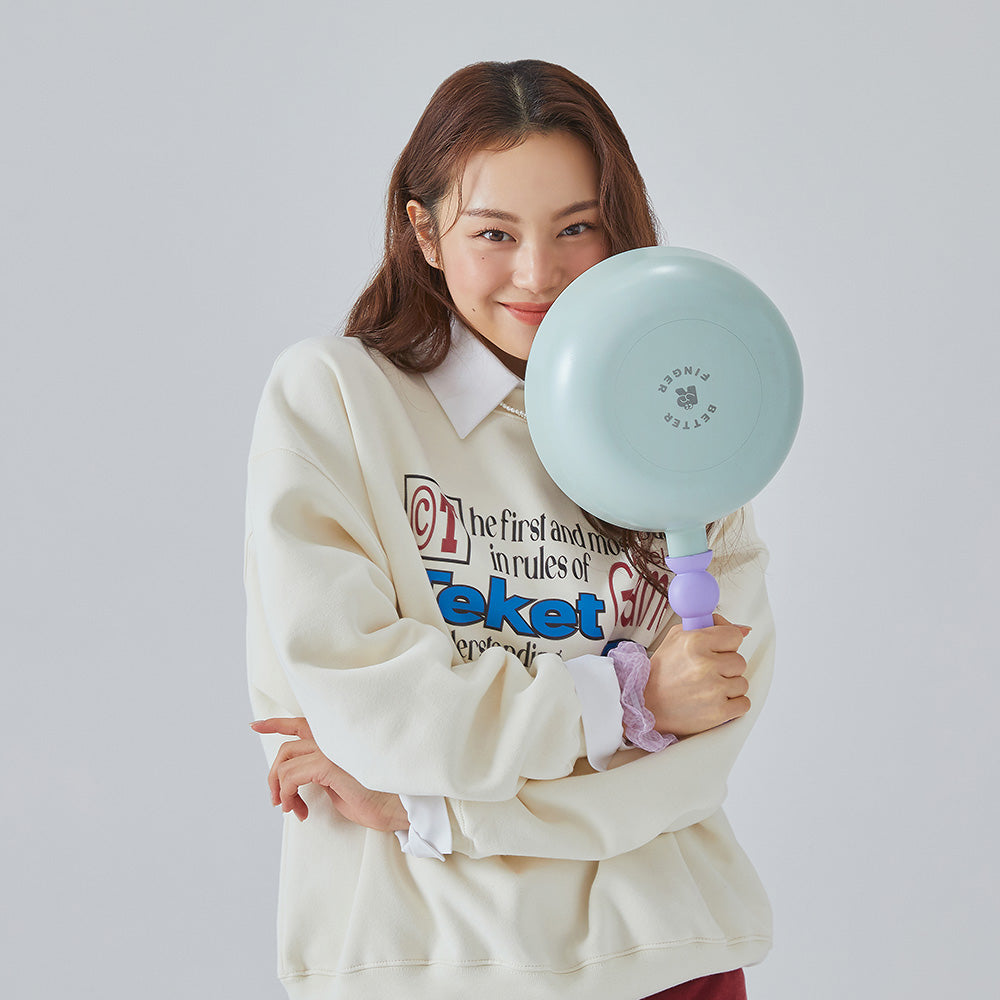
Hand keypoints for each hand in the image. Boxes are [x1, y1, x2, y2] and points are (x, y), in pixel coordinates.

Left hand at [249, 717, 408, 830]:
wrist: (399, 807)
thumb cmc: (376, 799)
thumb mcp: (341, 782)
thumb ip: (321, 772)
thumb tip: (300, 781)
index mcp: (337, 740)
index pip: (301, 723)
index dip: (276, 723)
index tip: (256, 725)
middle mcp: (332, 738)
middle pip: (286, 748)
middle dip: (273, 776)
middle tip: (278, 800)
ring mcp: (331, 749)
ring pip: (284, 763)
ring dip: (281, 791)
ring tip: (293, 809)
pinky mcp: (328, 764)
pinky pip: (291, 777)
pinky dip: (288, 794)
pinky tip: (300, 809)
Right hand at [643, 615, 751, 736]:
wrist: (646, 705)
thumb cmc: (661, 673)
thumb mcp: (677, 638)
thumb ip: (711, 626)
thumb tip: (744, 630)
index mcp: (695, 642)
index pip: (735, 637)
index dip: (726, 644)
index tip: (717, 651)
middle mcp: (705, 665)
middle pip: (740, 661)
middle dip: (725, 667)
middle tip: (706, 672)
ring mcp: (713, 690)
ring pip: (742, 683)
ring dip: (728, 686)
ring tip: (707, 688)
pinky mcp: (719, 712)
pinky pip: (744, 703)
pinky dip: (732, 704)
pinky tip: (713, 701)